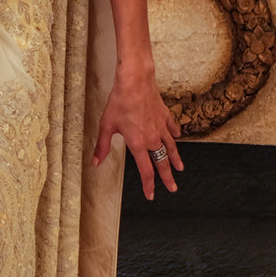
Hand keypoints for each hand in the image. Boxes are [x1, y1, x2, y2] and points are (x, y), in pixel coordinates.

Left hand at [92, 70, 182, 199]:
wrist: (135, 82)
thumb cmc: (120, 102)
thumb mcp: (106, 126)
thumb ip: (102, 147)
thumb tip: (95, 163)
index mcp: (138, 144)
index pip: (146, 171)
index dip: (148, 185)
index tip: (151, 194)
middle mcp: (153, 138)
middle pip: (162, 163)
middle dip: (167, 178)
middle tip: (173, 188)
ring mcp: (161, 127)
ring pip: (171, 148)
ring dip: (175, 159)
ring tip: (180, 169)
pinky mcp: (165, 116)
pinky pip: (172, 128)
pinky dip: (175, 135)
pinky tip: (177, 138)